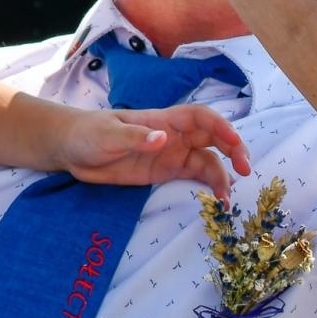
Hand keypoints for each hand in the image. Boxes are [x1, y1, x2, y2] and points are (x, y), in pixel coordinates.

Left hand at [57, 105, 250, 198]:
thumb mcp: (108, 134)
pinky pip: (195, 177)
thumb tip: (163, 138)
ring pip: (208, 160)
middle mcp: (173, 136)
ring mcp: (171, 154)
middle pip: (212, 137)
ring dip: (223, 175)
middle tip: (244, 170)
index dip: (220, 126)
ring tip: (228, 198)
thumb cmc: (89, 133)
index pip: (199, 117)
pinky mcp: (164, 172)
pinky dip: (210, 186)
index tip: (233, 142)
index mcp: (162, 120)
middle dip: (233, 150)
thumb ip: (135, 136)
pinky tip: (219, 200)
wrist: (71, 150)